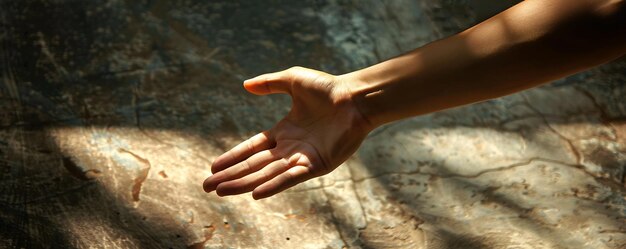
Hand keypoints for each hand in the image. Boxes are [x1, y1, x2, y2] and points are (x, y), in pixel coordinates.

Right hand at [203, 67, 371, 198]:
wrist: (355, 98)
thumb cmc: (328, 88)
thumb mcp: (292, 81)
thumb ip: (269, 83)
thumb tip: (244, 85)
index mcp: (284, 131)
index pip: (251, 147)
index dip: (232, 157)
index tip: (213, 166)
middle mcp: (290, 148)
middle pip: (254, 165)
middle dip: (230, 176)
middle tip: (207, 186)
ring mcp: (301, 158)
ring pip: (267, 174)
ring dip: (243, 184)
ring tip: (221, 191)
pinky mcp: (315, 164)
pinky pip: (290, 178)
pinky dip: (273, 185)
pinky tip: (255, 193)